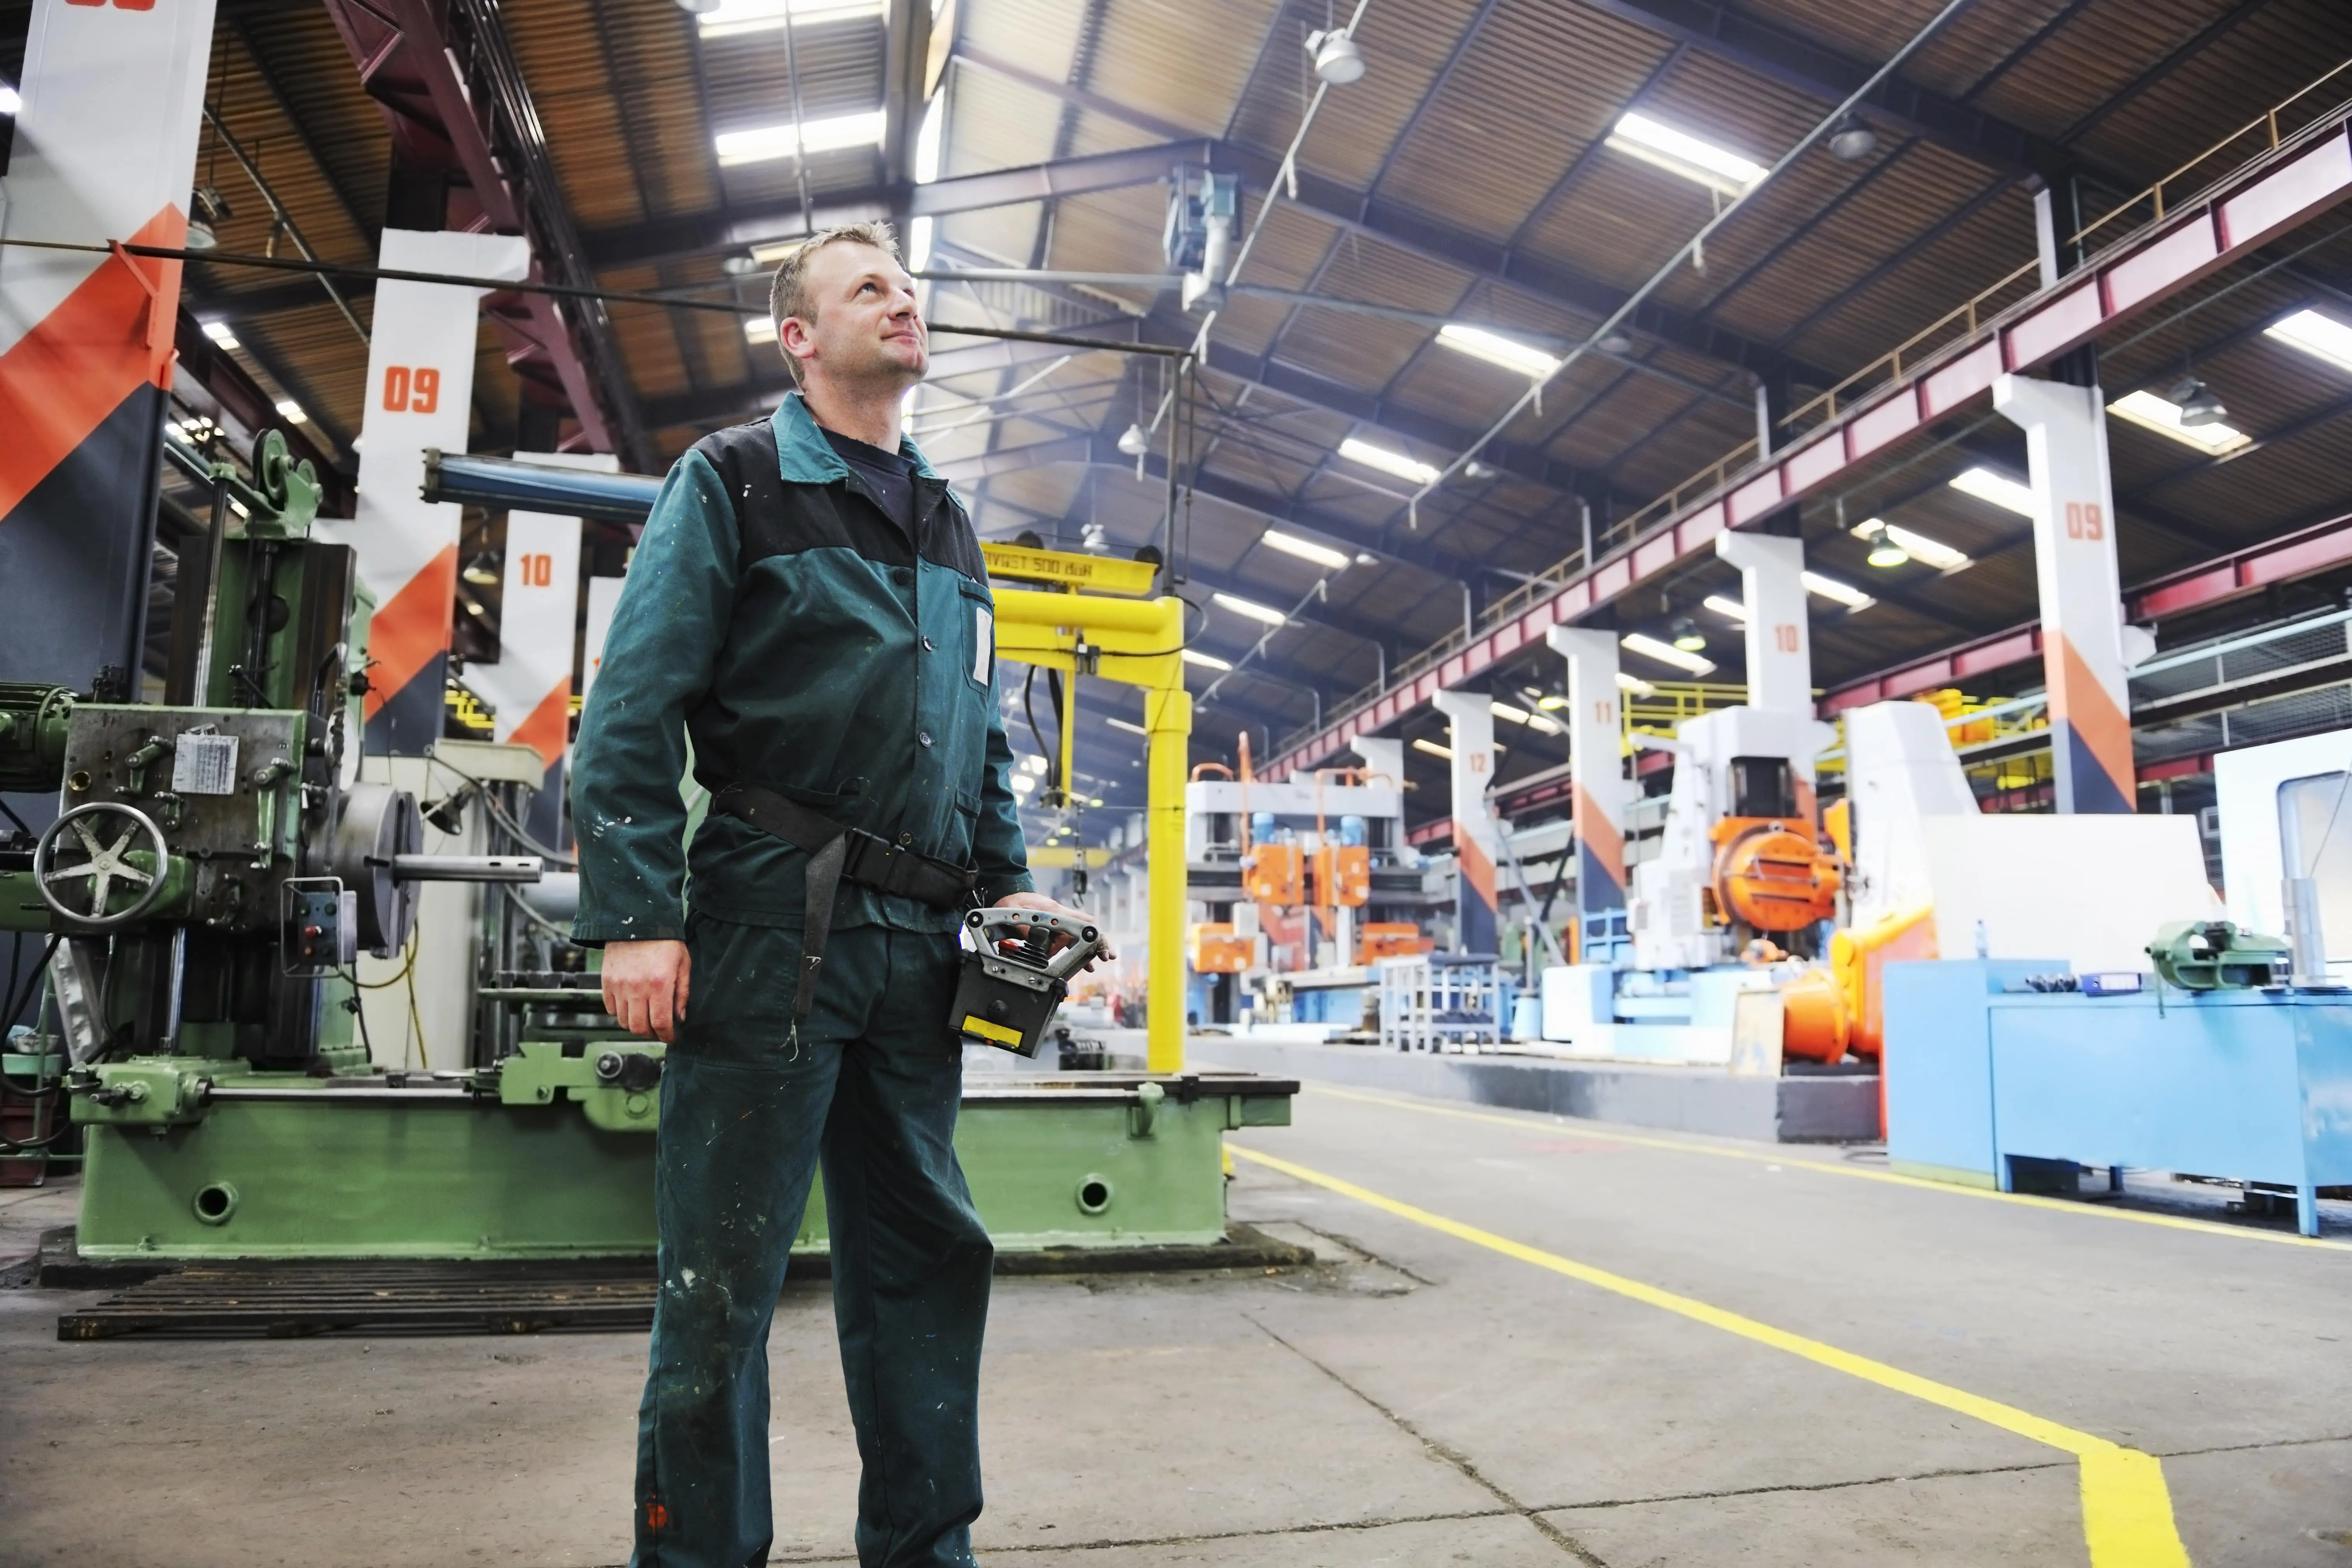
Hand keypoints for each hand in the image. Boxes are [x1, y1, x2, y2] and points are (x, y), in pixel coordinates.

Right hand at [601, 938, 690, 1042]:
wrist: (638, 921)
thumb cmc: (665, 942)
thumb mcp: (683, 964)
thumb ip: (682, 993)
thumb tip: (680, 1018)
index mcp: (660, 984)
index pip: (661, 1023)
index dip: (667, 1036)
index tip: (670, 1037)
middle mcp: (637, 987)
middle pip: (639, 1027)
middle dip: (651, 1034)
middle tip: (658, 1029)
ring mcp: (619, 985)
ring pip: (623, 1021)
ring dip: (635, 1024)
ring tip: (645, 1016)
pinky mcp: (607, 981)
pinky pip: (610, 1008)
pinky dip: (620, 1013)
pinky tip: (631, 1005)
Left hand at [992, 891, 1112, 970]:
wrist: (1009, 892)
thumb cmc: (1012, 903)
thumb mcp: (1014, 915)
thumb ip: (1026, 929)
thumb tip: (1037, 942)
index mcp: (1055, 911)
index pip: (1080, 920)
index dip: (1091, 933)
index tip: (1096, 946)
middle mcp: (1061, 915)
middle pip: (1085, 929)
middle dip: (1098, 943)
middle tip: (1107, 956)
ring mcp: (1059, 921)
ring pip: (1079, 937)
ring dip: (1087, 951)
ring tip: (1092, 967)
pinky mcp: (1054, 927)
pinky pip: (1069, 940)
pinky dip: (1076, 951)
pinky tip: (1082, 963)